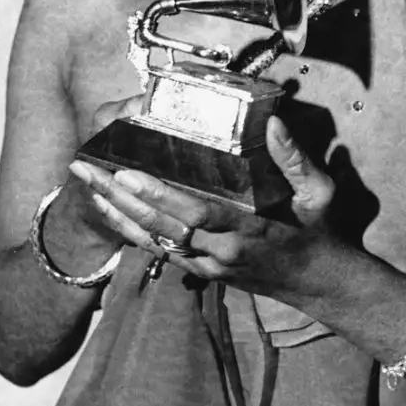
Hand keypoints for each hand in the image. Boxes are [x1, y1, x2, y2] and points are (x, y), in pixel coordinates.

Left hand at [68, 116, 341, 298]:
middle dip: (119, 198)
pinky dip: (131, 230)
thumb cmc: (318, 231)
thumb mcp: (319, 193)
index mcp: (248, 230)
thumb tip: (272, 123)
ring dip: (116, 213)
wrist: (317, 283)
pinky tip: (110, 208)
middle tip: (85, 170)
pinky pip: (160, 249)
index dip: (160, 195)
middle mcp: (221, 252)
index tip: (128, 172)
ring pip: (153, 240)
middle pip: (161, 227)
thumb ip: (295, 159)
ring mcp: (209, 264)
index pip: (195, 212)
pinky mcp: (203, 269)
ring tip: (86, 184)